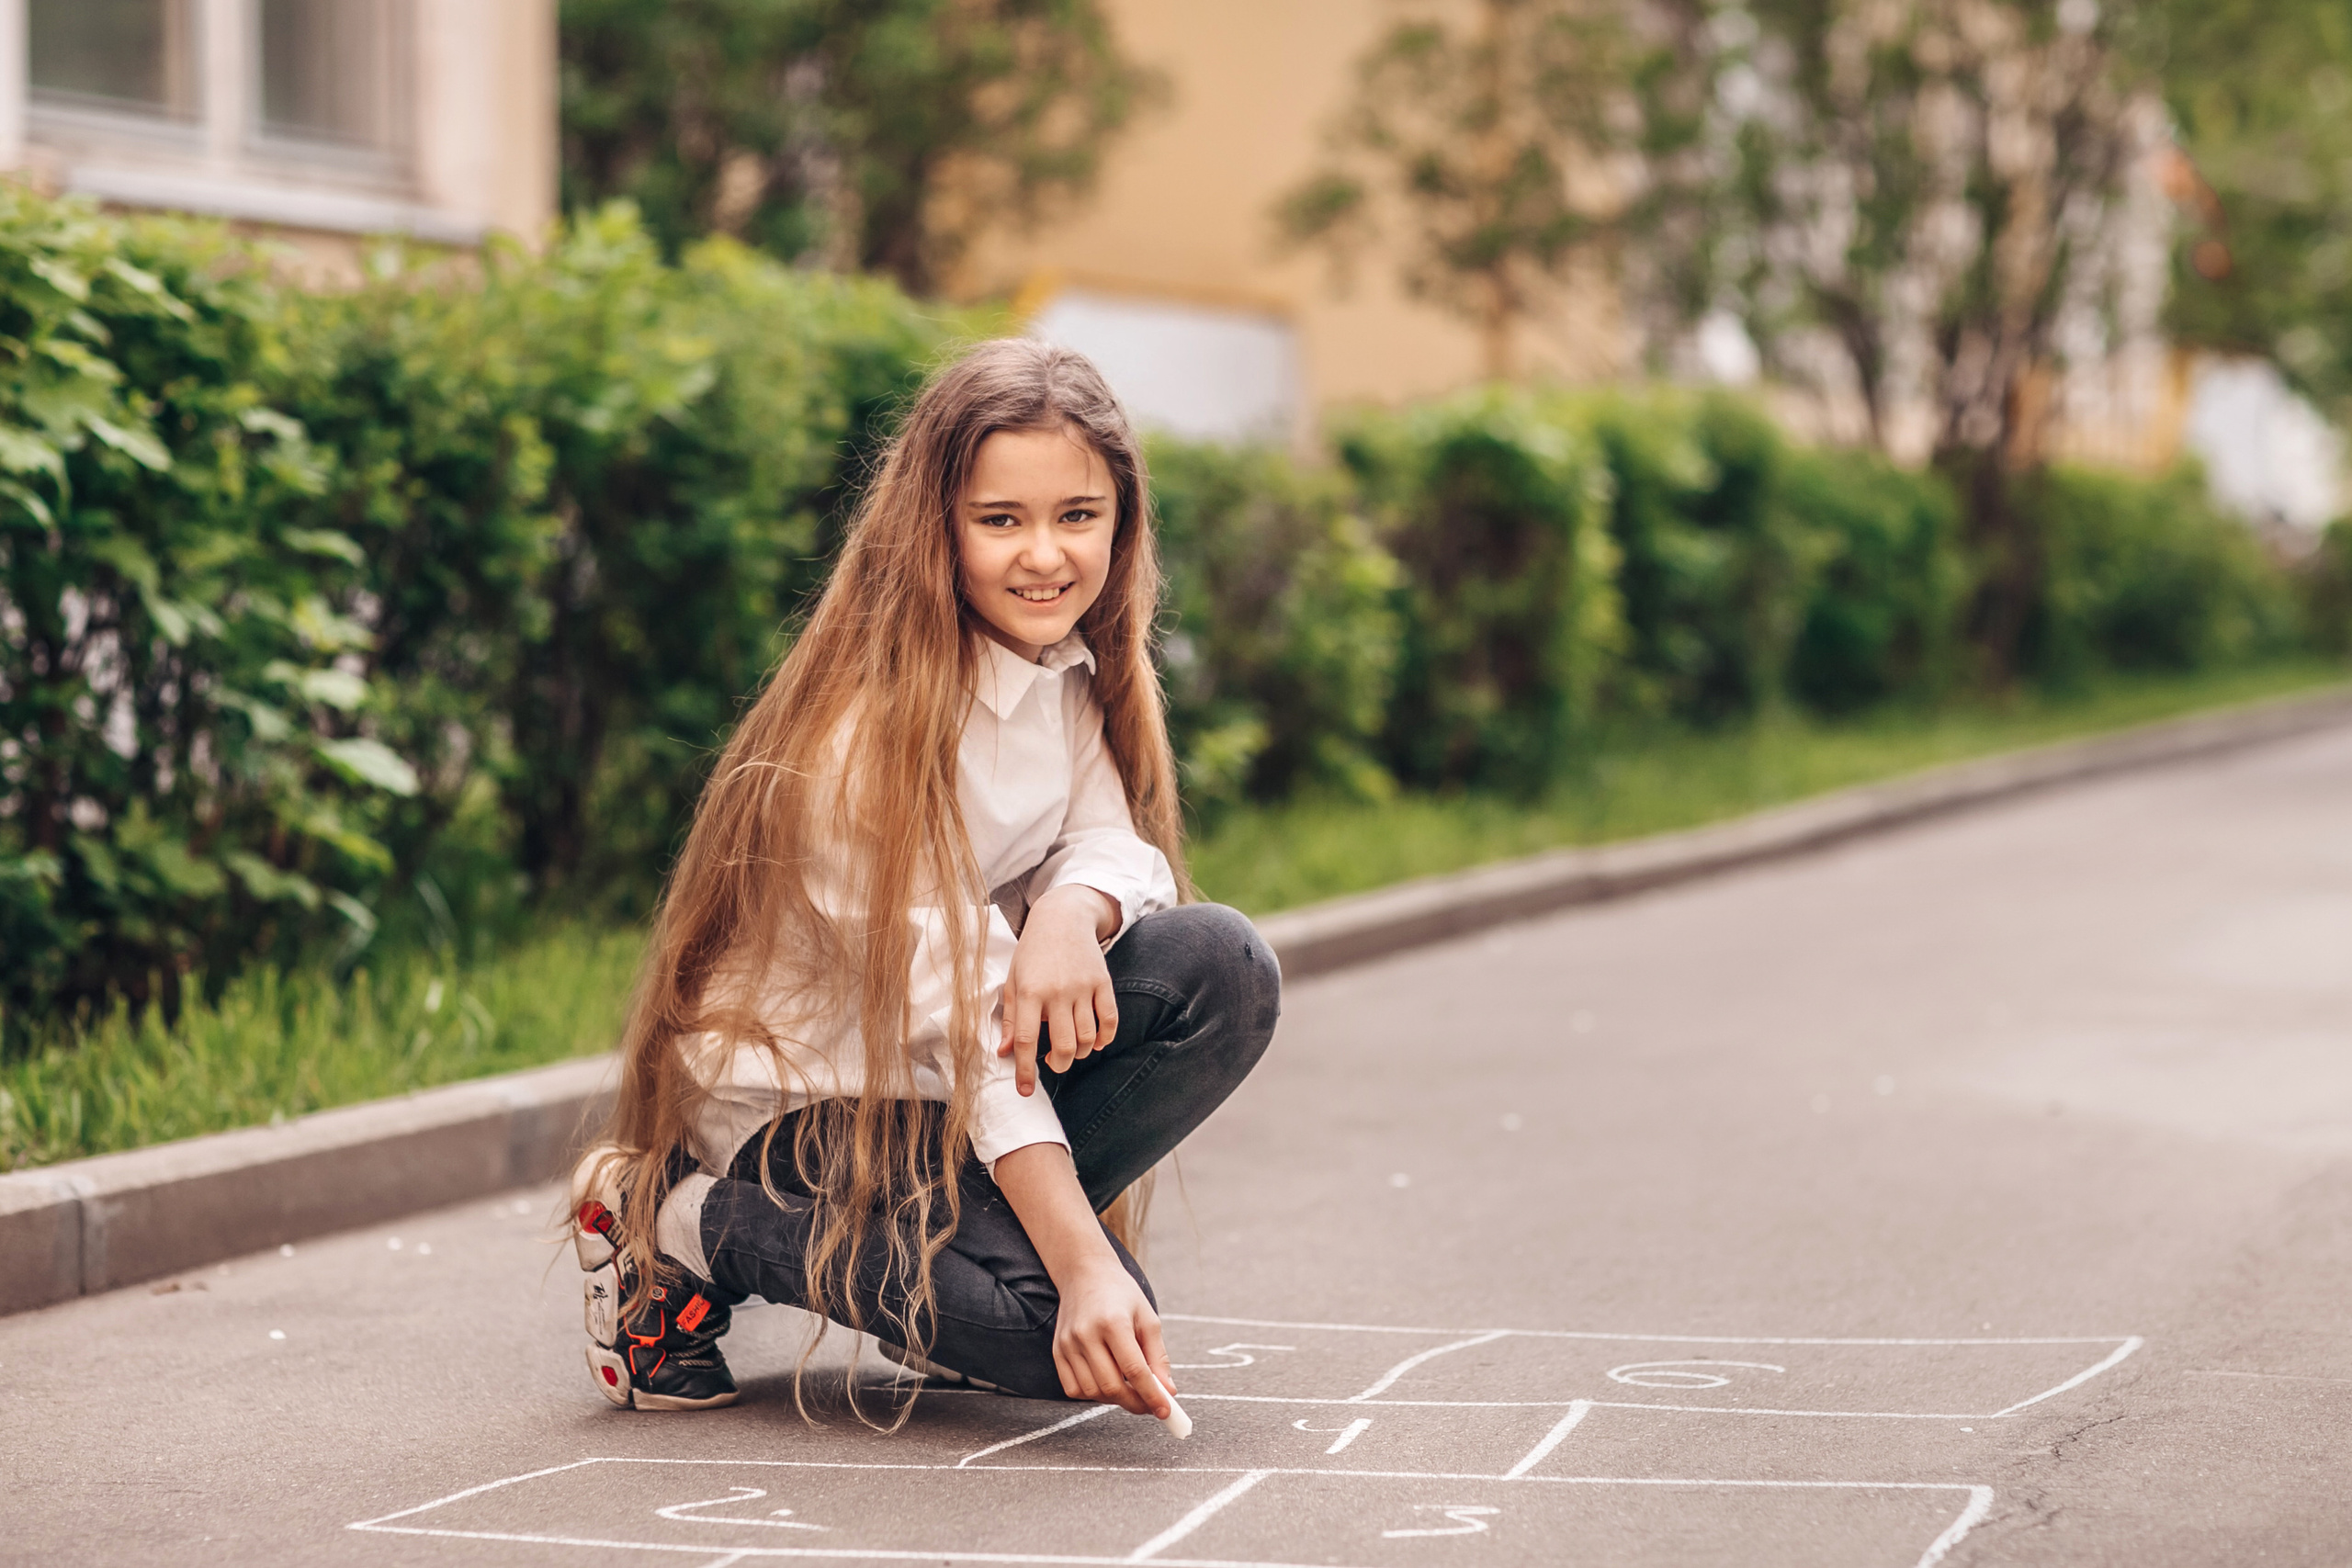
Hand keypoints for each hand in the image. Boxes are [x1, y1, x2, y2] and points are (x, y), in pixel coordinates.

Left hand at [998, 884, 1120, 1096]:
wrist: (1062, 917)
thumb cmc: (1032, 952)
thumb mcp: (1013, 981)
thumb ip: (1010, 1019)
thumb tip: (1004, 1053)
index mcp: (1029, 992)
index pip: (1026, 1041)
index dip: (1025, 1071)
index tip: (1025, 1092)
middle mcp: (1057, 991)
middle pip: (1064, 1046)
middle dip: (1060, 1065)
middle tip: (1055, 1064)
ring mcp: (1083, 987)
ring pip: (1087, 1037)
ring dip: (1081, 1053)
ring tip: (1072, 1050)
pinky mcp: (1103, 982)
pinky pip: (1109, 1020)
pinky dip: (1105, 1038)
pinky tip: (1096, 1042)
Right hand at [1050, 1254, 1178, 1417]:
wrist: (1085, 1274)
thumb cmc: (1122, 1295)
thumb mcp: (1148, 1319)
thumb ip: (1158, 1357)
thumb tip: (1167, 1392)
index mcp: (1113, 1322)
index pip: (1134, 1370)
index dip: (1152, 1395)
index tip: (1166, 1411)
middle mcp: (1085, 1334)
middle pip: (1111, 1386)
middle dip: (1135, 1403)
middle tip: (1151, 1405)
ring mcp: (1067, 1344)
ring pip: (1092, 1392)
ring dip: (1115, 1400)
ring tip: (1130, 1390)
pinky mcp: (1057, 1351)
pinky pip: (1073, 1389)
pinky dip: (1093, 1394)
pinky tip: (1107, 1382)